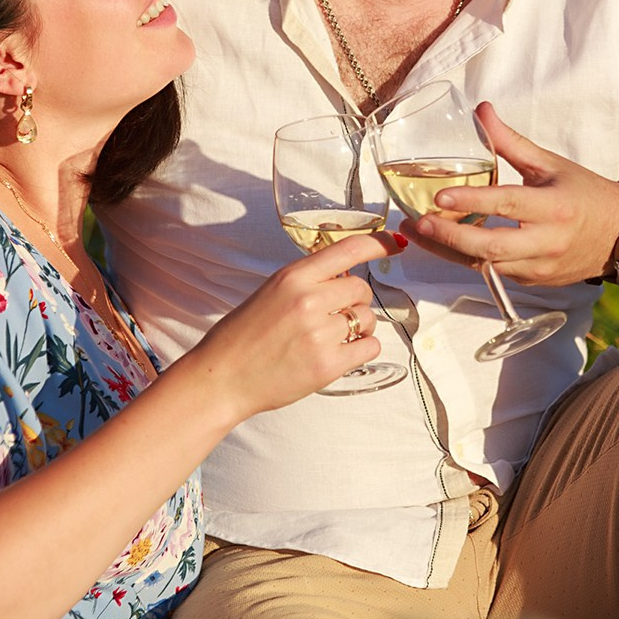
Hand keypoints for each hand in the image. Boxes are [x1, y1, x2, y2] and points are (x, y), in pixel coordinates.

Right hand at [177, 232, 403, 417]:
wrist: (222, 377)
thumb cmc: (243, 336)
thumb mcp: (271, 292)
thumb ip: (307, 282)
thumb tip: (345, 277)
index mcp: (293, 277)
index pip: (348, 250)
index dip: (379, 242)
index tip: (396, 241)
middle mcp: (309, 300)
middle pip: (361, 289)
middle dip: (355, 301)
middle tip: (333, 316)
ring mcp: (319, 334)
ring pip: (368, 319)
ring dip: (358, 327)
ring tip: (330, 338)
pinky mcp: (327, 365)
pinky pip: (369, 347)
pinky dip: (361, 349)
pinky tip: (340, 353)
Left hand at [405, 102, 618, 285]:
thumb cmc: (584, 194)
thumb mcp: (550, 164)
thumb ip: (511, 142)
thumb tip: (481, 111)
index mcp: (553, 207)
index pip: (507, 204)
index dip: (472, 202)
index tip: (439, 197)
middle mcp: (547, 242)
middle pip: (491, 247)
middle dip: (450, 237)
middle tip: (418, 221)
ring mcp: (539, 267)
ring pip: (486, 266)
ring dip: (449, 252)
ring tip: (418, 232)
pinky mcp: (533, 281)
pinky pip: (494, 274)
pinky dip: (466, 260)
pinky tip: (443, 244)